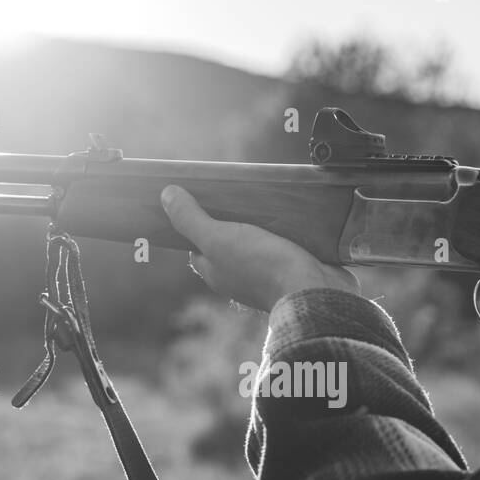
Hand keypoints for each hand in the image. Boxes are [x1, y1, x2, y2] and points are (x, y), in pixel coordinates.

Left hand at [160, 185, 358, 310]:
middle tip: (231, 189)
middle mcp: (239, 276)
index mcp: (217, 272)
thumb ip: (191, 220)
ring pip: (257, 242)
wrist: (314, 290)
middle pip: (227, 241)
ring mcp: (268, 273)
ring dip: (259, 222)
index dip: (194, 222)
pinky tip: (288, 210)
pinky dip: (283, 229)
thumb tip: (165, 195)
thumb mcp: (218, 238)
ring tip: (259, 193)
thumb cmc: (261, 266)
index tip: (198, 196)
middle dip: (229, 218)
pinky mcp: (293, 267)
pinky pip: (283, 244)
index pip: (198, 246)